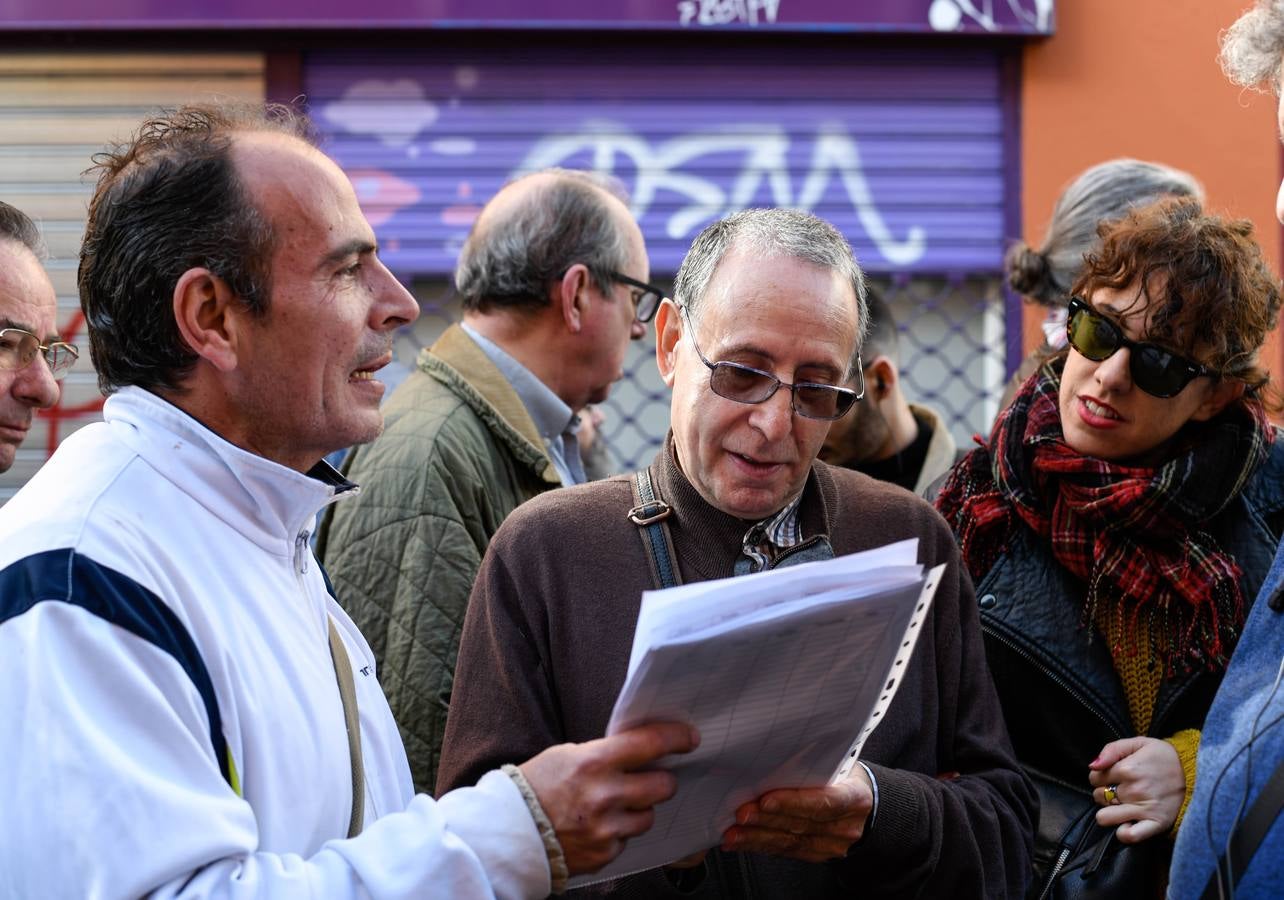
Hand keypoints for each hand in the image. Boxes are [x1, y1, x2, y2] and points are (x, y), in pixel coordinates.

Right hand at [519, 722, 698, 874]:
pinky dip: (619, 832)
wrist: (509, 831)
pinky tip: (598, 826)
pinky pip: (627, 839)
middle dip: (661, 780)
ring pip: (649, 816)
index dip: (677, 738)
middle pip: (663, 785)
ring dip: (639, 809)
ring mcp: (606, 828)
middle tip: (651, 778)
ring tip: (613, 805)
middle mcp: (604, 795)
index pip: (651, 744)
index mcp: (594, 762)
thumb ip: (605, 753)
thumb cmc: (536, 786)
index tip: (690, 738)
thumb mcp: (567, 755)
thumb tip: (642, 750)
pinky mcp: (604, 854)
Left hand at [720, 766, 873, 862]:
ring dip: (758, 837)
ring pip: (791, 842)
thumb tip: (775, 752)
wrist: (870, 807)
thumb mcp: (843, 765)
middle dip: (766, 820)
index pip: (824, 802)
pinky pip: (787, 851)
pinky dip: (761, 846)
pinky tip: (742, 841)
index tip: (765, 800)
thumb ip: (816, 763)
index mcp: (855, 797)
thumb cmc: (849, 778)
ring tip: (734, 833)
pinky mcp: (818, 854)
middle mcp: (845, 826)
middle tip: (741, 813)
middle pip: (802, 824)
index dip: (793, 802)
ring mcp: (833, 844)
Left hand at [1088, 736, 1184, 842]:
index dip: (1099, 777)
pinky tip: (1127, 823)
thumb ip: (1111, 750)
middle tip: (1120, 789)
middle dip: (1104, 792)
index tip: (1112, 776)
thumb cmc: (1164, 757)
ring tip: (1123, 805)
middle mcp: (1133, 790)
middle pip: (1098, 796)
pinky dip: (1124, 832)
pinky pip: (1130, 836)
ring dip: (1110, 812)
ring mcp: (1144, 808)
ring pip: (1105, 817)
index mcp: (1127, 769)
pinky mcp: (1156, 823)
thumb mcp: (1138, 743)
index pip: (1094, 778)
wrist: (1196, 772)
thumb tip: (1093, 766)